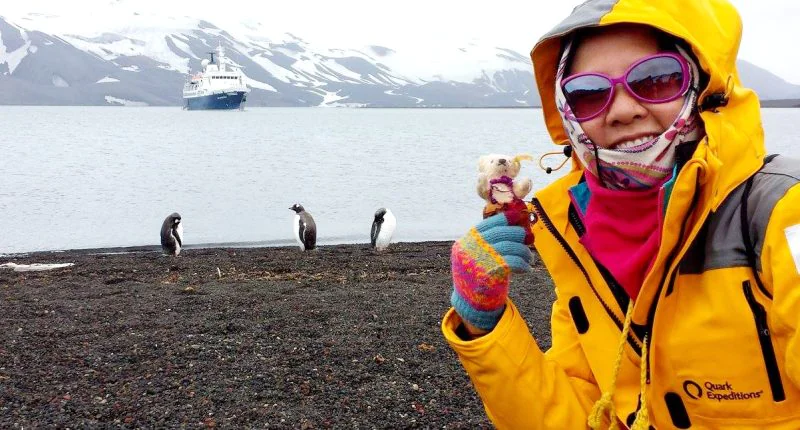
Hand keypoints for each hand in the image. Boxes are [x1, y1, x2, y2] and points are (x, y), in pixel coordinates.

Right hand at [450, 211, 531, 331]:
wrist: (470, 302)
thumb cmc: (476, 275)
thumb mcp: (473, 254)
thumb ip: (486, 240)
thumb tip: (513, 224)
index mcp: (467, 240)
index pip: (489, 223)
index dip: (505, 218)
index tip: (518, 216)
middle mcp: (472, 248)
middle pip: (502, 233)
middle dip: (519, 234)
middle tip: (528, 239)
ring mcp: (480, 260)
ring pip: (511, 247)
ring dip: (525, 252)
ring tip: (529, 258)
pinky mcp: (491, 273)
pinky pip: (514, 262)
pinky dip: (524, 264)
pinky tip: (527, 268)